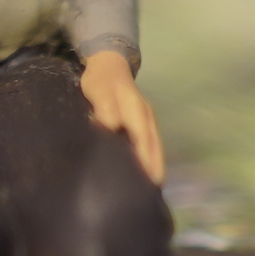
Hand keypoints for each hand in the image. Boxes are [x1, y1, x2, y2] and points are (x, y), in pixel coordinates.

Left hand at [78, 48, 162, 185]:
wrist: (108, 65)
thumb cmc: (100, 81)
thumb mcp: (99, 92)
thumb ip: (105, 108)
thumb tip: (111, 128)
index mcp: (137, 112)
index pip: (144, 140)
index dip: (147, 160)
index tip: (150, 179)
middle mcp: (145, 118)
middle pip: (154, 146)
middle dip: (155, 167)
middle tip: (153, 190)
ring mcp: (145, 120)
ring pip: (153, 145)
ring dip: (153, 164)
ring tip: (150, 185)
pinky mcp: (139, 122)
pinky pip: (147, 142)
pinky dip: (147, 156)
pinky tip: (141, 168)